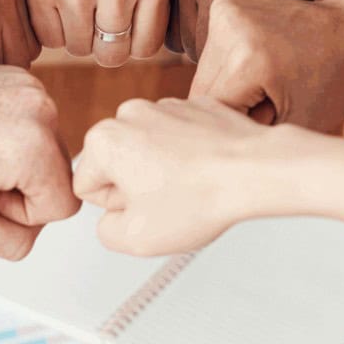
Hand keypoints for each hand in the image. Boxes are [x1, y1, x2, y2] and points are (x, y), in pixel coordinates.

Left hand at [0, 64, 80, 259]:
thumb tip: (32, 226)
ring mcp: (31, 87)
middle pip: (56, 173)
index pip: (63, 205)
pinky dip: (7, 133)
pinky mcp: (18, 76)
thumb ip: (15, 243)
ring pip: (44, 148)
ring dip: (15, 159)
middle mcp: (42, 109)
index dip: (24, 213)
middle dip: (20, 184)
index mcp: (36, 146)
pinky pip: (30, 122)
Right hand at [4, 0, 167, 66]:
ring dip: (72, 33)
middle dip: (100, 43)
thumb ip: (157, 10)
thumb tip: (171, 63)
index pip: (146, 49)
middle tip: (92, 13)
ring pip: (78, 49)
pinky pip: (49, 39)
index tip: (119, 16)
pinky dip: (47, 25)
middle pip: (113, 55)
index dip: (129, 39)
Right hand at [74, 97, 284, 255]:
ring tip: (191, 186)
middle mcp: (129, 114)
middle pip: (117, 164)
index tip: (145, 207)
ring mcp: (164, 105)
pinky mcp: (194, 105)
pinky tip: (206, 170)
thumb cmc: (201, 199)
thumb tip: (112, 220)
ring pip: (148, 150)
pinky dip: (188, 154)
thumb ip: (106, 231)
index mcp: (104, 140)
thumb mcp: (136, 239)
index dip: (117, 207)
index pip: (88, 186)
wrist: (256, 170)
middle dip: (137, 186)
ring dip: (162, 170)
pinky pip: (178, 137)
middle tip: (168, 200)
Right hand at [149, 0, 343, 59]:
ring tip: (223, 22)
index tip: (249, 58)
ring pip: (167, 23)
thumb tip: (258, 71)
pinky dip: (181, 5)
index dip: (231, 61)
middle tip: (239, 42)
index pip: (209, 49)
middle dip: (210, 48)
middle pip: (184, 41)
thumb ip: (275, 30)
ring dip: (190, 30)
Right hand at [190, 0, 343, 131]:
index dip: (233, 128)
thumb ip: (241, 133)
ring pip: (202, 71)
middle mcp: (229, 29)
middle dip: (225, 108)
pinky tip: (259, 62)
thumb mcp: (289, 125)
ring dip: (222, 86)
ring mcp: (225, 9)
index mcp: (247, 62)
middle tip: (264, 105)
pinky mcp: (226, 2)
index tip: (261, 125)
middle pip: (199, 91)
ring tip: (263, 83)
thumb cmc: (332, 86)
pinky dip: (228, 64)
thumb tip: (198, 143)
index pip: (210, 114)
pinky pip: (211, 49)